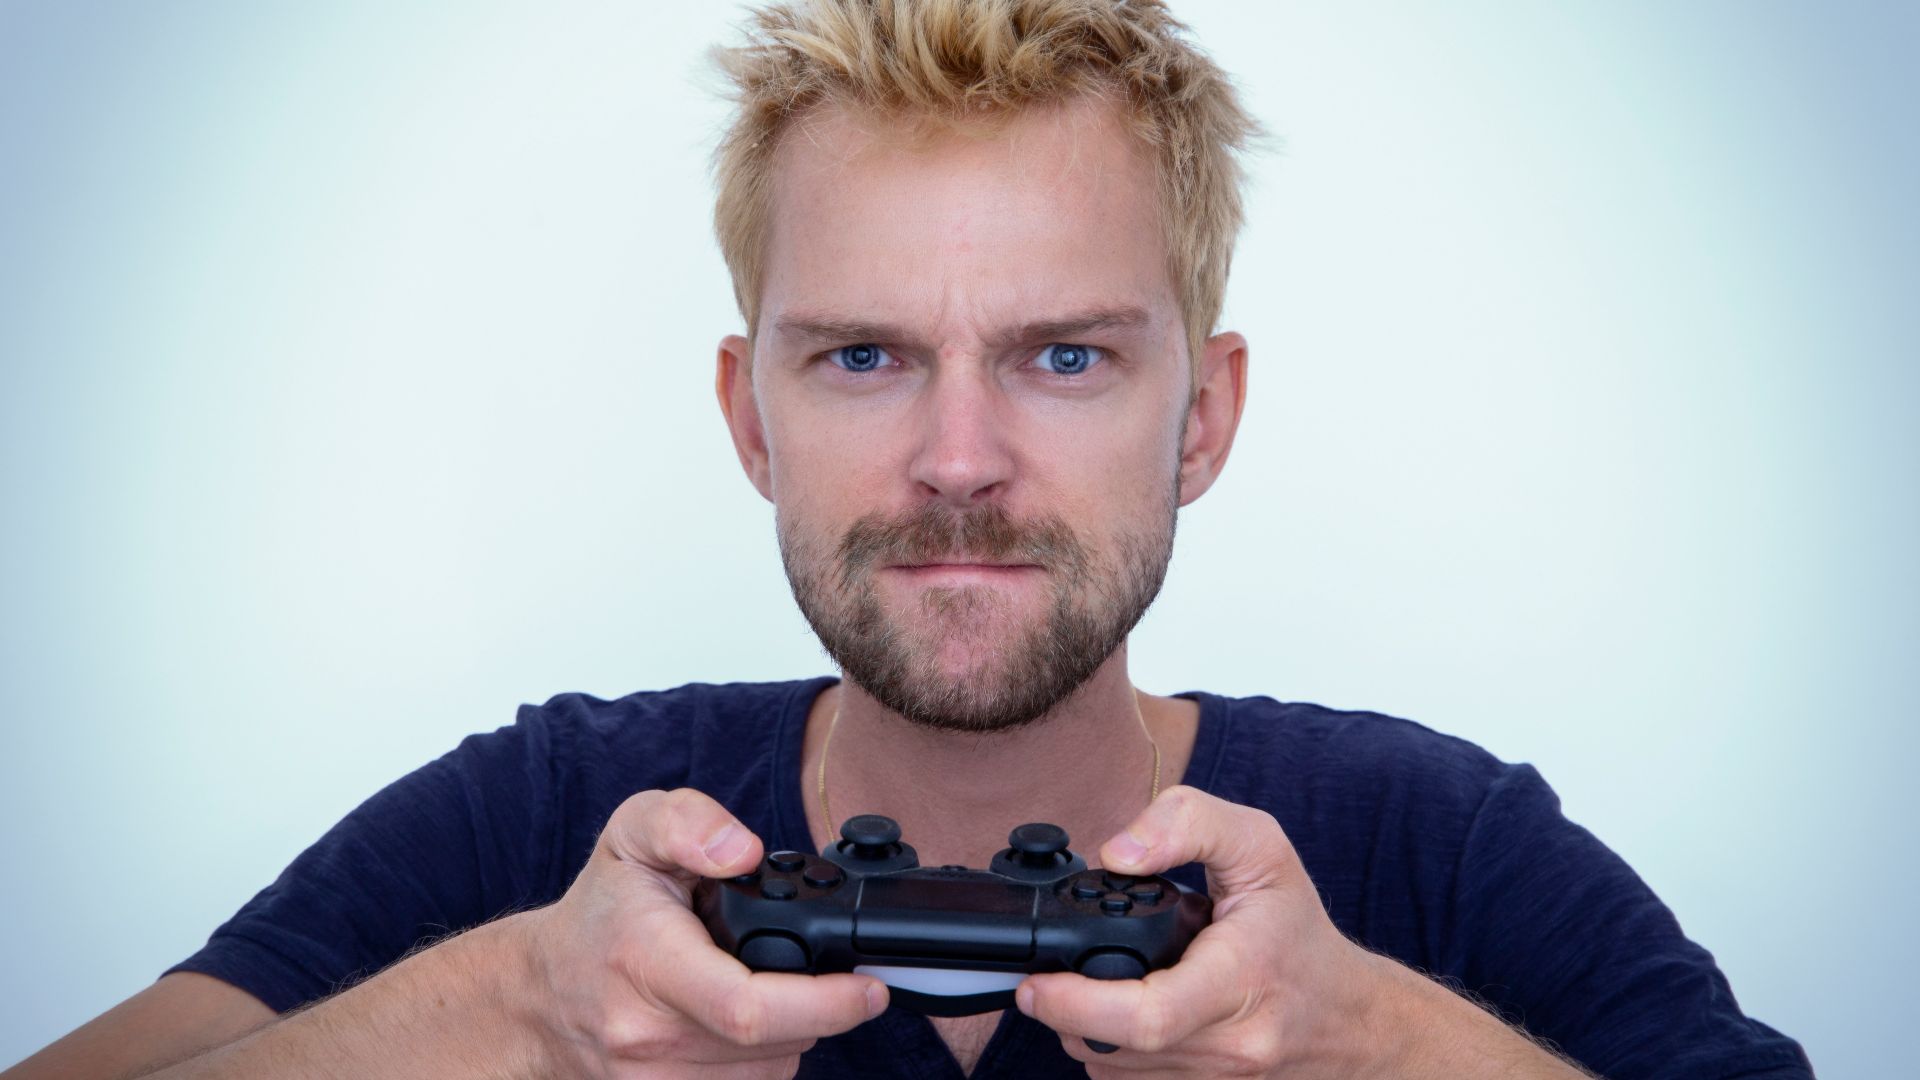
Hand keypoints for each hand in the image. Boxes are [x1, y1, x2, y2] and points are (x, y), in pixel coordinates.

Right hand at [520, 788, 886, 1078]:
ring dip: (790, 1032)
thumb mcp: (633, 834)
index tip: (870, 989)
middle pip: (775, 1042)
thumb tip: (743, 849)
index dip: (825, 1004)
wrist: (538, 996)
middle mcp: (647, 1037)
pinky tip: (742, 1021)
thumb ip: (689, 821)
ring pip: (770, 1070)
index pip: (748, 1008)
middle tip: (814, 967)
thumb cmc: (599, 914)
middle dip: (816, 1005)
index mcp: (646, 962)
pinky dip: (763, 1058)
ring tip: (759, 983)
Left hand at [1014, 785, 1384, 1077]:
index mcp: (1241, 978)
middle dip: (1066, 1011)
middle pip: (1112, 1048)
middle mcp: (1231, 1044)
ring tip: (1100, 983)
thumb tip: (1117, 853)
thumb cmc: (1296, 930)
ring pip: (1112, 1070)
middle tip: (1052, 973)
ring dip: (1086, 1030)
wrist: (1349, 1016)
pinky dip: (1111, 1050)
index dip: (1074, 1003)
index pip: (1147, 1017)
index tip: (1036, 982)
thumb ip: (1185, 824)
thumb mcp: (1260, 845)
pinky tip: (1124, 1011)